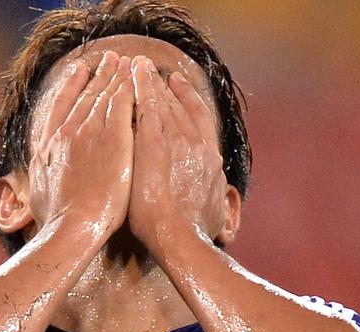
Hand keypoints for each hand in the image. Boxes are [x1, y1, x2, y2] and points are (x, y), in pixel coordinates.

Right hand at [28, 52, 134, 238]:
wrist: (72, 227)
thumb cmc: (55, 221)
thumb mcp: (38, 193)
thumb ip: (42, 176)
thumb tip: (39, 174)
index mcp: (48, 145)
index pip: (61, 105)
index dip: (71, 85)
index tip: (80, 71)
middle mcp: (67, 132)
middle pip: (86, 95)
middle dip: (99, 75)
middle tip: (109, 59)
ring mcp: (91, 133)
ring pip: (106, 95)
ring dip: (116, 75)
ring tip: (125, 61)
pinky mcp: (114, 139)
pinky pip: (124, 103)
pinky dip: (130, 87)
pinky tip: (138, 77)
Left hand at [128, 56, 226, 246]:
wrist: (180, 237)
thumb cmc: (196, 233)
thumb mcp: (218, 216)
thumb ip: (221, 205)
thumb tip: (227, 213)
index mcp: (211, 157)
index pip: (199, 116)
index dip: (187, 98)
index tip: (177, 84)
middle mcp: (197, 142)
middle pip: (178, 105)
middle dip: (163, 85)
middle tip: (151, 70)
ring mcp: (176, 141)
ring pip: (162, 101)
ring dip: (150, 81)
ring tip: (138, 66)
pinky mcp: (153, 144)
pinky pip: (146, 107)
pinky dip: (140, 88)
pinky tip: (133, 74)